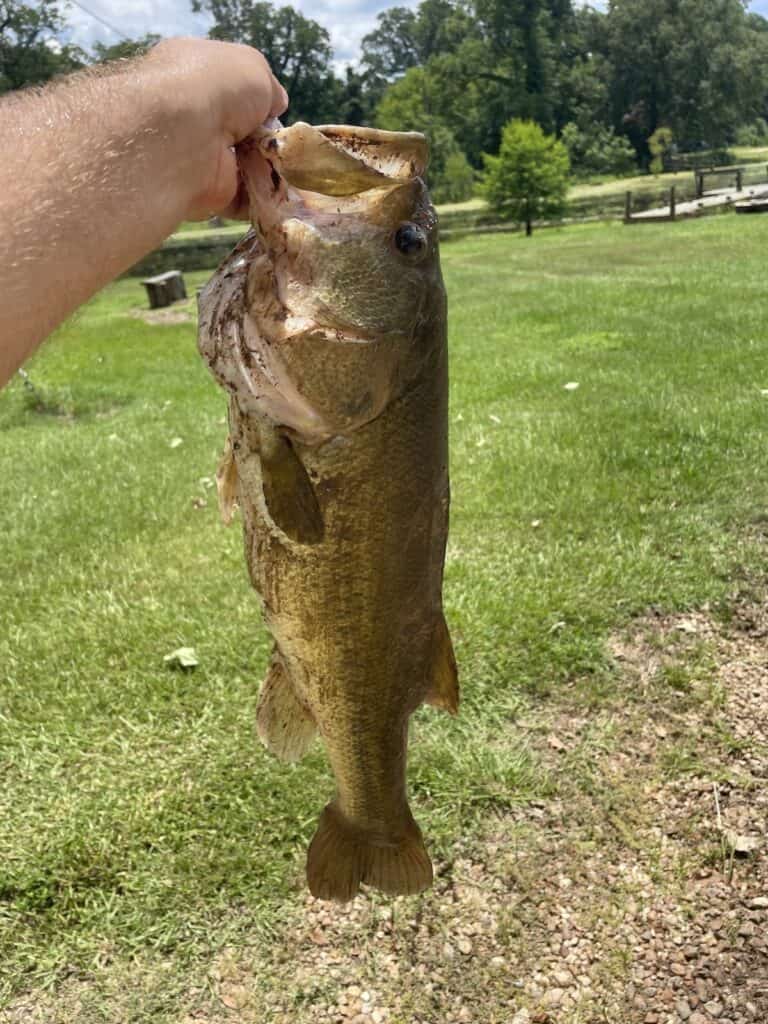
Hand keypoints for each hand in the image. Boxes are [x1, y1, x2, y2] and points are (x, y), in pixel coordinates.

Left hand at [145, 37, 287, 219]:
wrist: (185, 134)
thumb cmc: (217, 87)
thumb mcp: (253, 67)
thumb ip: (268, 86)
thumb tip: (275, 105)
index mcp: (193, 74)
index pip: (229, 87)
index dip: (256, 97)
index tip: (274, 109)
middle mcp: (192, 114)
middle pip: (240, 131)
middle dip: (266, 139)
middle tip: (286, 145)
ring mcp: (198, 155)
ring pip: (244, 166)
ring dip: (269, 170)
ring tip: (292, 170)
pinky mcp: (207, 191)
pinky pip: (244, 198)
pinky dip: (265, 199)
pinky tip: (284, 195)